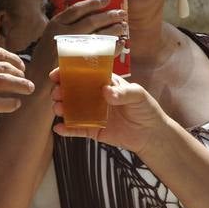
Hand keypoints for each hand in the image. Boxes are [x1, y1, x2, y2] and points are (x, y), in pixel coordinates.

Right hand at [31, 0, 127, 73]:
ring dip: (112, 30)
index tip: (107, 0)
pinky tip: (119, 44)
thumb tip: (91, 15)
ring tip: (122, 27)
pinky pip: (99, 53)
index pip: (77, 9)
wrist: (37, 78)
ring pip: (97, 35)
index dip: (93, 3)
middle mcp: (62, 34)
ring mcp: (70, 49)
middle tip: (121, 14)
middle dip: (109, 16)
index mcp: (55, 24)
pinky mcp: (77, 64)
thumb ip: (66, 26)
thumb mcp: (50, 35)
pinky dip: (112, 48)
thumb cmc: (47, 56)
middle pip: (90, 21)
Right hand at [51, 71, 170, 154]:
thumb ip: (123, 92)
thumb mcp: (138, 95)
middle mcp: (95, 97)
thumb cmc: (146, 109)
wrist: (151, 134)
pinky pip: (76, 129)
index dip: (68, 73)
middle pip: (72, 91)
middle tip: (57, 93)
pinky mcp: (93, 130)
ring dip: (61, 108)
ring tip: (58, 108)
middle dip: (61, 90)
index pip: (84, 75)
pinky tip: (59, 128)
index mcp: (104, 83)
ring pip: (71, 110)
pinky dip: (67, 129)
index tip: (57, 74)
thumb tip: (106, 91)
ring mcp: (92, 114)